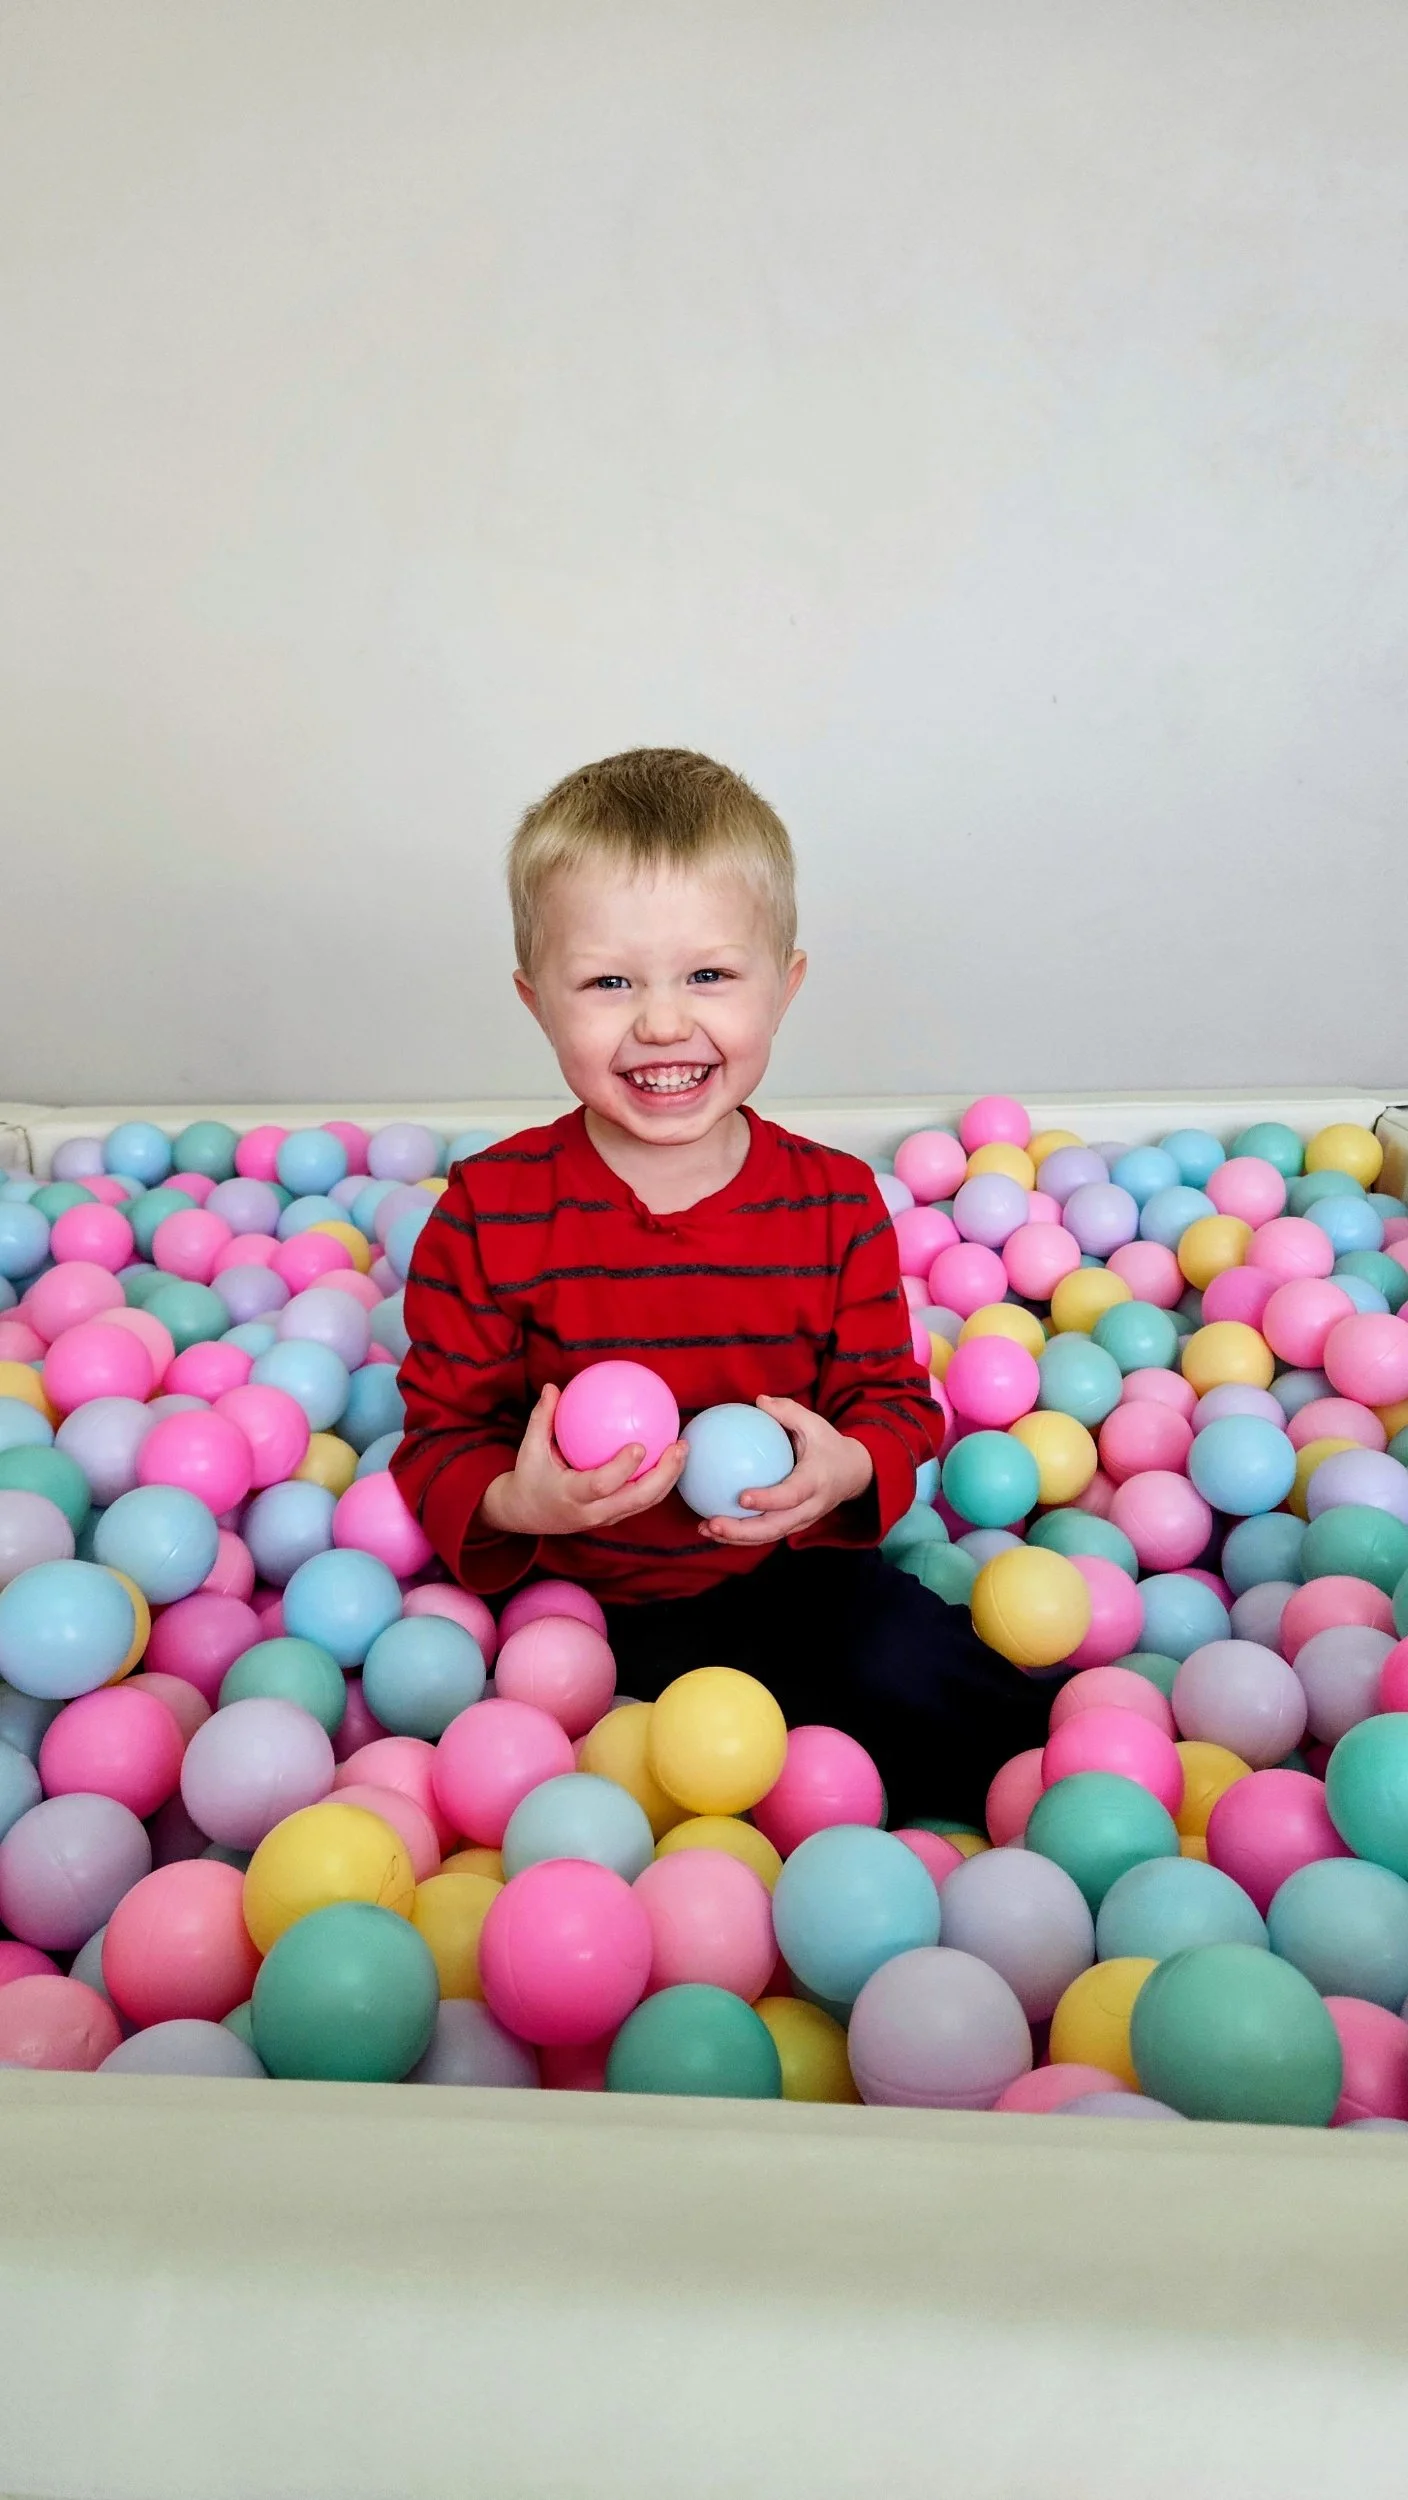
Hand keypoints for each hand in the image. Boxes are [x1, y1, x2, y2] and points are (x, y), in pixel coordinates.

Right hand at [479, 1382, 686, 1540]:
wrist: (527, 1516)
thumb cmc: (530, 1478)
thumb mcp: (530, 1449)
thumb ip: (542, 1418)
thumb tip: (552, 1387)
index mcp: (572, 1495)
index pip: (602, 1484)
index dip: (623, 1468)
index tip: (640, 1445)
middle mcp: (593, 1511)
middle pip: (637, 1498)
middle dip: (663, 1475)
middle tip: (678, 1447)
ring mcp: (606, 1517)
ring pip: (646, 1503)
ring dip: (669, 1478)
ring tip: (683, 1450)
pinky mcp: (614, 1517)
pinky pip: (642, 1501)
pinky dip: (660, 1481)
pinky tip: (670, 1457)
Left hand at [698, 1396, 873, 1545]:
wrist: (854, 1474)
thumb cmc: (829, 1446)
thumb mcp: (816, 1424)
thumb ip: (789, 1412)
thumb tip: (759, 1400)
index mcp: (815, 1482)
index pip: (791, 1495)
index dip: (768, 1499)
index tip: (742, 1497)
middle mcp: (809, 1507)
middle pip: (775, 1527)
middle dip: (742, 1531)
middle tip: (712, 1523)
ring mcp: (801, 1520)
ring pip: (767, 1535)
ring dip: (735, 1537)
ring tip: (705, 1529)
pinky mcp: (792, 1525)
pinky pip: (766, 1534)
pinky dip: (739, 1535)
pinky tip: (712, 1526)